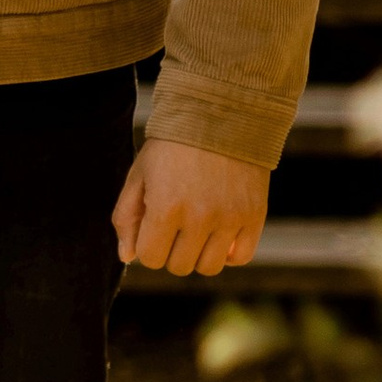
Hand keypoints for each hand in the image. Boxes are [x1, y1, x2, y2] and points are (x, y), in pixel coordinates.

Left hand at [115, 137, 269, 278]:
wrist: (221, 115)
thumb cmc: (172, 145)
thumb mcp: (139, 175)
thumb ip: (127, 217)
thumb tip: (128, 256)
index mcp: (166, 208)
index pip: (151, 258)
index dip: (148, 245)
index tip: (154, 226)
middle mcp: (200, 217)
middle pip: (179, 266)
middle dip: (171, 250)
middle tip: (175, 224)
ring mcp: (230, 218)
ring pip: (209, 267)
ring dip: (198, 254)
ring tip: (197, 229)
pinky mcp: (255, 216)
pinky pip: (240, 257)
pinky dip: (228, 253)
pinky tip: (219, 234)